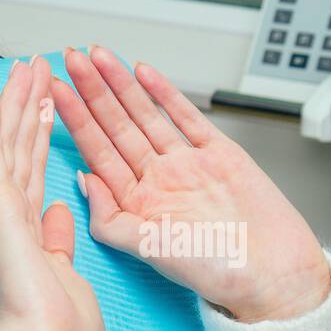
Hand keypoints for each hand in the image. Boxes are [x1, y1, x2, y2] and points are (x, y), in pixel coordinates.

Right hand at [0, 57, 104, 330]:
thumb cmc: (60, 325)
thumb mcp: (68, 269)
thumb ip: (59, 237)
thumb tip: (59, 211)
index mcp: (30, 224)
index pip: (35, 165)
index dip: (39, 129)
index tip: (45, 99)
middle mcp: (13, 210)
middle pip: (20, 144)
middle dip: (27, 103)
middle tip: (33, 66)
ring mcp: (2, 207)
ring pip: (7, 142)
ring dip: (14, 102)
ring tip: (22, 67)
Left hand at [51, 46, 330, 323]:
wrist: (275, 275)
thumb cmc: (217, 272)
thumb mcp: (148, 251)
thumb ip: (109, 218)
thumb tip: (81, 180)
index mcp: (137, 201)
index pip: (97, 150)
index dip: (75, 119)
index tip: (55, 91)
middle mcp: (158, 178)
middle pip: (116, 125)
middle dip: (92, 90)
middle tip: (70, 58)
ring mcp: (186, 163)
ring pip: (145, 114)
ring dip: (121, 84)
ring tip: (98, 56)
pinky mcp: (219, 152)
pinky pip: (186, 116)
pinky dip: (166, 93)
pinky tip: (144, 72)